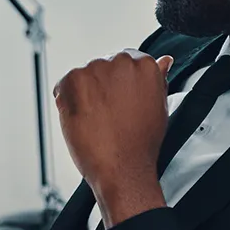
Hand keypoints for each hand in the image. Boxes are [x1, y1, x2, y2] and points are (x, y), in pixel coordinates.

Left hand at [53, 52, 174, 226]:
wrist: (122, 168)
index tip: (120, 101)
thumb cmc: (140, 144)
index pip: (127, 61)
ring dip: (85, 94)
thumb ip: (158, 80)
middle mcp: (120, 61)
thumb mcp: (159, 107)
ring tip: (97, 120)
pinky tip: (82, 118)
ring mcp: (95, 69)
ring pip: (85, 76)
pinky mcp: (72, 80)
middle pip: (105, 67)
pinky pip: (65, 85)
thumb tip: (164, 61)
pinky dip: (68, 100)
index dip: (120, 85)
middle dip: (103, 87)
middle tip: (108, 115)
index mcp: (145, 64)